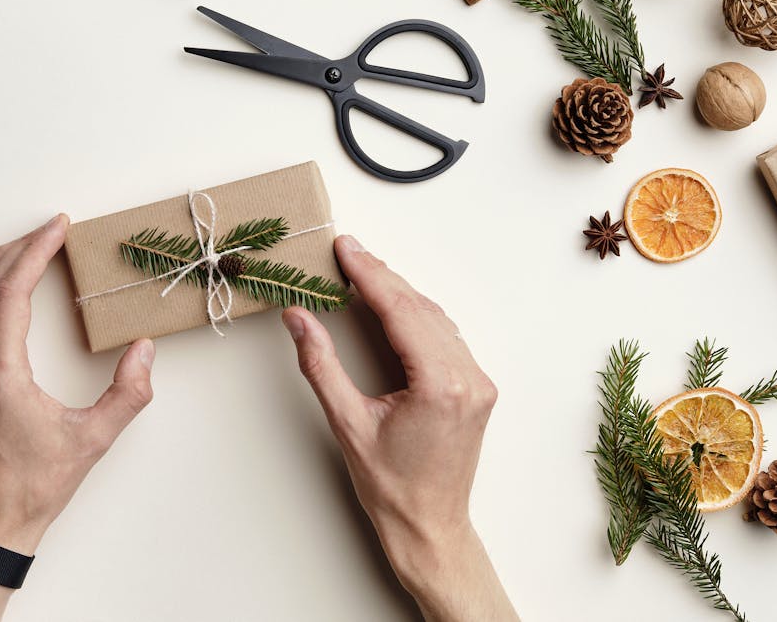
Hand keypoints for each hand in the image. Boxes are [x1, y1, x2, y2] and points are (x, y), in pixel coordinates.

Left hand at [0, 215, 154, 620]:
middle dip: (16, 249)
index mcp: (0, 375)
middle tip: (47, 231)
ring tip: (20, 250)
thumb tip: (144, 349)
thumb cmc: (37, 487)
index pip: (12, 292)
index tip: (57, 229)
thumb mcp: (94, 441)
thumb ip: (127, 393)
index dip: (35, 252)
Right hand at [283, 235, 516, 621]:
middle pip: (420, 308)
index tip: (345, 248)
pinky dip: (417, 316)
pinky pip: (446, 337)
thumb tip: (299, 319)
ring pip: (436, 318)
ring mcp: (478, 382)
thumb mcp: (347, 423)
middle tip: (348, 250)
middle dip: (381, 276)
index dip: (369, 275)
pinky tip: (394, 304)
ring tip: (363, 271)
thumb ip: (321, 365)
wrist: (429, 528)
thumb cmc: (390, 487)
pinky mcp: (477, 388)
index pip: (400, 311)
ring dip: (400, 293)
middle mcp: (468, 378)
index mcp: (440, 385)